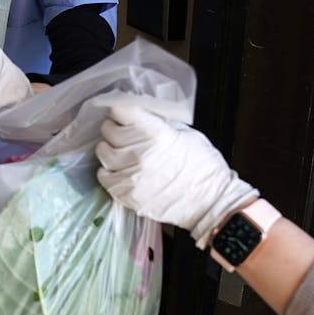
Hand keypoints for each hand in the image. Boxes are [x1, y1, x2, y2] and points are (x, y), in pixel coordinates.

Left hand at [96, 104, 257, 247]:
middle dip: (114, 129)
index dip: (122, 112)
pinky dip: (109, 172)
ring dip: (110, 150)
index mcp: (155, 132)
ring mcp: (130, 174)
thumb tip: (140, 118)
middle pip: (108, 130)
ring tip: (122, 153)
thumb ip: (159, 125)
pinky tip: (120, 170)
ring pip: (103, 152)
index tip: (124, 115)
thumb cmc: (204, 167)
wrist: (211, 202)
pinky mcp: (126, 194)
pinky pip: (103, 177)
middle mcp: (138, 151)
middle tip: (123, 134)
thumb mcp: (186, 134)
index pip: (120, 111)